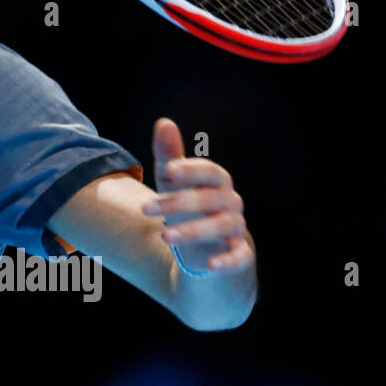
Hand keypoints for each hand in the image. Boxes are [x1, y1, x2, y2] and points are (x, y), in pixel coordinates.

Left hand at [140, 117, 254, 272]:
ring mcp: (236, 228)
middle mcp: (230, 203)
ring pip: (220, 226)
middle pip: (209, 199)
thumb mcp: (174, 182)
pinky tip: (209, 264)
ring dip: (192, 231)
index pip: (210, 171)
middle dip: (177, 203)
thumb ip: (169, 155)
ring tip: (164, 236)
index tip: (169, 169)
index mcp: (217, 182)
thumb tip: (164, 122)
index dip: (192, 169)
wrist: (207, 246)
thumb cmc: (189, 205)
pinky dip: (228, 260)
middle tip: (146, 208)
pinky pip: (239, 257)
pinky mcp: (239, 253)